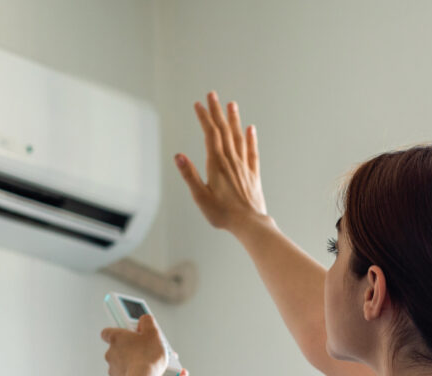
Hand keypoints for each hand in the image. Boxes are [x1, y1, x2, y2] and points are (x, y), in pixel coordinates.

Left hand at [101, 315, 188, 375]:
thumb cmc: (146, 357)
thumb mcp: (152, 332)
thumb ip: (147, 321)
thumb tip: (144, 319)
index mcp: (116, 339)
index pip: (108, 332)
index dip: (119, 330)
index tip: (129, 331)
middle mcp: (112, 355)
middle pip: (127, 349)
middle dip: (144, 350)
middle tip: (158, 349)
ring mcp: (117, 372)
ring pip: (137, 366)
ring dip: (153, 366)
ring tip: (173, 367)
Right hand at [175, 91, 268, 234]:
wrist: (250, 224)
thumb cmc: (223, 214)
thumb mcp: (201, 197)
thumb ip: (190, 175)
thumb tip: (178, 156)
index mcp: (217, 164)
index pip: (210, 134)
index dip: (204, 117)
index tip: (198, 104)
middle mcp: (231, 160)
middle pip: (224, 130)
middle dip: (217, 111)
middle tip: (213, 94)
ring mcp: (243, 166)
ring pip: (238, 137)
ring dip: (234, 120)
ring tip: (231, 104)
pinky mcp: (252, 174)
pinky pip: (252, 152)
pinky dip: (250, 138)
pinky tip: (251, 129)